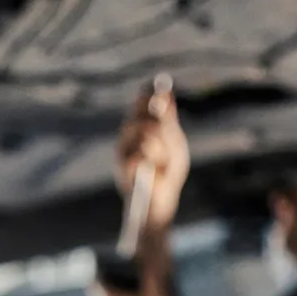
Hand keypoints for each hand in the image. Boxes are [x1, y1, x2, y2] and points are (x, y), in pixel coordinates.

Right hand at [116, 79, 189, 238]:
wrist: (162, 202)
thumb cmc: (169, 171)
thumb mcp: (174, 143)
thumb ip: (169, 121)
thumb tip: (168, 95)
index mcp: (141, 127)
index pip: (140, 104)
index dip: (148, 97)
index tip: (161, 93)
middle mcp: (129, 136)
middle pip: (137, 115)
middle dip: (154, 119)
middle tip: (164, 122)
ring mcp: (123, 151)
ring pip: (139, 134)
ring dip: (157, 145)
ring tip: (162, 159)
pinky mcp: (121, 169)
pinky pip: (136, 156)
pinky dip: (147, 160)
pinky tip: (153, 168)